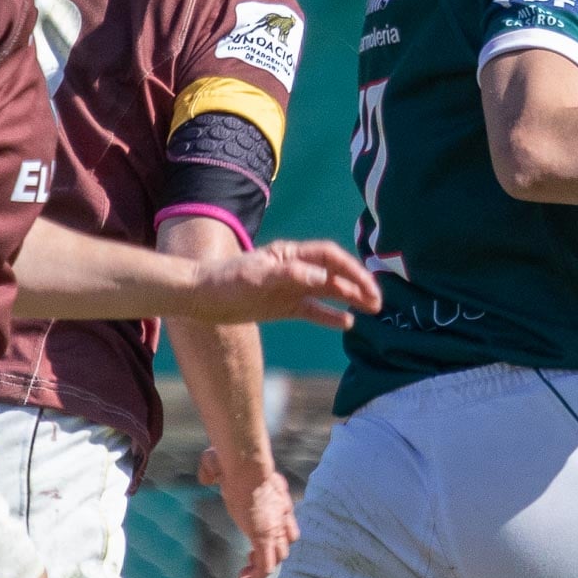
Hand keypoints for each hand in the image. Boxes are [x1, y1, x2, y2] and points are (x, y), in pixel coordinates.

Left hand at [190, 240, 380, 327]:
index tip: (368, 285)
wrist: (199, 297)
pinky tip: (347, 323)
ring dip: (350, 298)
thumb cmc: (225, 282)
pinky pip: (313, 310)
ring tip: (372, 310)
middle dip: (358, 284)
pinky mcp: (282, 306)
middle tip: (378, 302)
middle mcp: (294, 268)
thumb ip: (289, 276)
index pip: (330, 257)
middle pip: (334, 273)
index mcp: (290, 255)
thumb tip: (324, 278)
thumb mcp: (256, 278)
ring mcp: (290, 288)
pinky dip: (330, 316)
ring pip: (328, 291)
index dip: (352, 269)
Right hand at [199, 447, 299, 577]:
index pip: (285, 520)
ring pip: (277, 558)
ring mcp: (274, 528)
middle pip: (286, 541)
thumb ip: (214, 469)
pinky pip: (264, 569)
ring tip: (244, 575)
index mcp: (276, 497)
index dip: (276, 531)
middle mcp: (281, 515)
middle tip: (252, 557)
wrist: (247, 464)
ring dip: (262, 568)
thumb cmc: (234, 459)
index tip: (257, 534)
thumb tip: (206, 478)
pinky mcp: (264, 539)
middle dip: (272, 551)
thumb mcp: (221, 463)